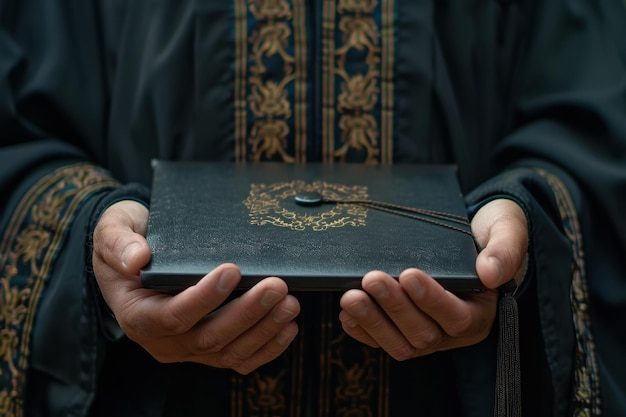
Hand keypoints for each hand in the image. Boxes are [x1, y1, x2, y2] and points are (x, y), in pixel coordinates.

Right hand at [92, 200, 299, 373]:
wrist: (136, 258)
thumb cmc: (126, 242)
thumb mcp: (113, 231)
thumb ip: (118, 242)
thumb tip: (138, 258)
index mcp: (137, 315)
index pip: (172, 316)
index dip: (204, 298)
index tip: (233, 270)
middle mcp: (163, 341)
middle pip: (209, 337)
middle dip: (247, 312)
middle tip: (277, 286)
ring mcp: (188, 349)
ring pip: (229, 351)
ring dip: (264, 329)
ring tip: (290, 303)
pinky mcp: (208, 350)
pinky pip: (239, 359)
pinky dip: (266, 347)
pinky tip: (287, 328)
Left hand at [338, 198, 527, 359]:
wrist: (471, 238)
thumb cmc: (490, 234)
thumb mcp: (507, 231)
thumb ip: (505, 250)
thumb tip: (490, 274)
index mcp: (480, 312)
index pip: (456, 317)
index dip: (431, 299)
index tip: (409, 275)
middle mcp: (453, 331)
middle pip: (423, 334)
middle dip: (394, 308)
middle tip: (371, 279)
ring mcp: (427, 335)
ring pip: (400, 343)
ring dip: (373, 322)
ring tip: (350, 297)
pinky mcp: (404, 331)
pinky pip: (382, 341)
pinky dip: (363, 331)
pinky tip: (347, 314)